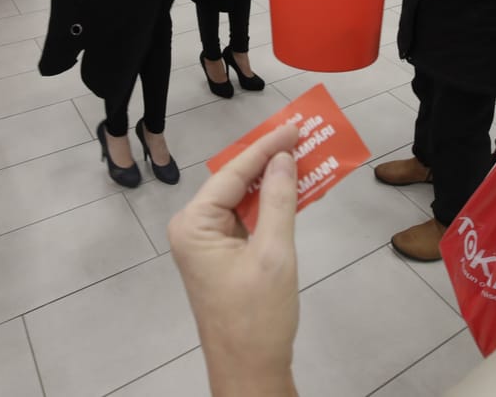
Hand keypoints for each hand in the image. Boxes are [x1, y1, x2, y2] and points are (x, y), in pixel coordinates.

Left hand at [169, 124, 300, 396]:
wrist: (250, 371)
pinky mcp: (221, 256)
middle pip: (234, 182)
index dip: (266, 146)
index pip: (233, 173)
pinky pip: (246, 219)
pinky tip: (293, 188)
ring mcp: (206, 243)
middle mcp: (192, 228)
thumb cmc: (258, 316)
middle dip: (268, 158)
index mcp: (193, 225)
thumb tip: (284, 158)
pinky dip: (270, 205)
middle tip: (301, 133)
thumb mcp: (274, 254)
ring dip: (272, 180)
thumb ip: (279, 201)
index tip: (295, 124)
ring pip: (242, 199)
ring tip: (302, 153)